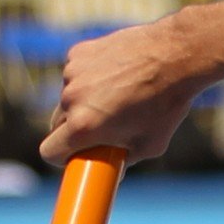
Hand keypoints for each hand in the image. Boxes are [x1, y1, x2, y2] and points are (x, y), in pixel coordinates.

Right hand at [41, 17, 200, 165]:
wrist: (175, 56)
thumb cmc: (166, 105)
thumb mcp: (148, 146)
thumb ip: (123, 161)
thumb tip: (112, 171)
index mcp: (83, 127)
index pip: (49, 151)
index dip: (61, 158)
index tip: (75, 156)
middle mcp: (71, 99)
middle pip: (56, 125)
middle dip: (73, 131)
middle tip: (100, 130)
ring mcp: (72, 73)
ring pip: (67, 98)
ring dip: (83, 102)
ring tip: (116, 97)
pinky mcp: (78, 53)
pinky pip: (75, 74)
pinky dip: (89, 78)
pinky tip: (114, 75)